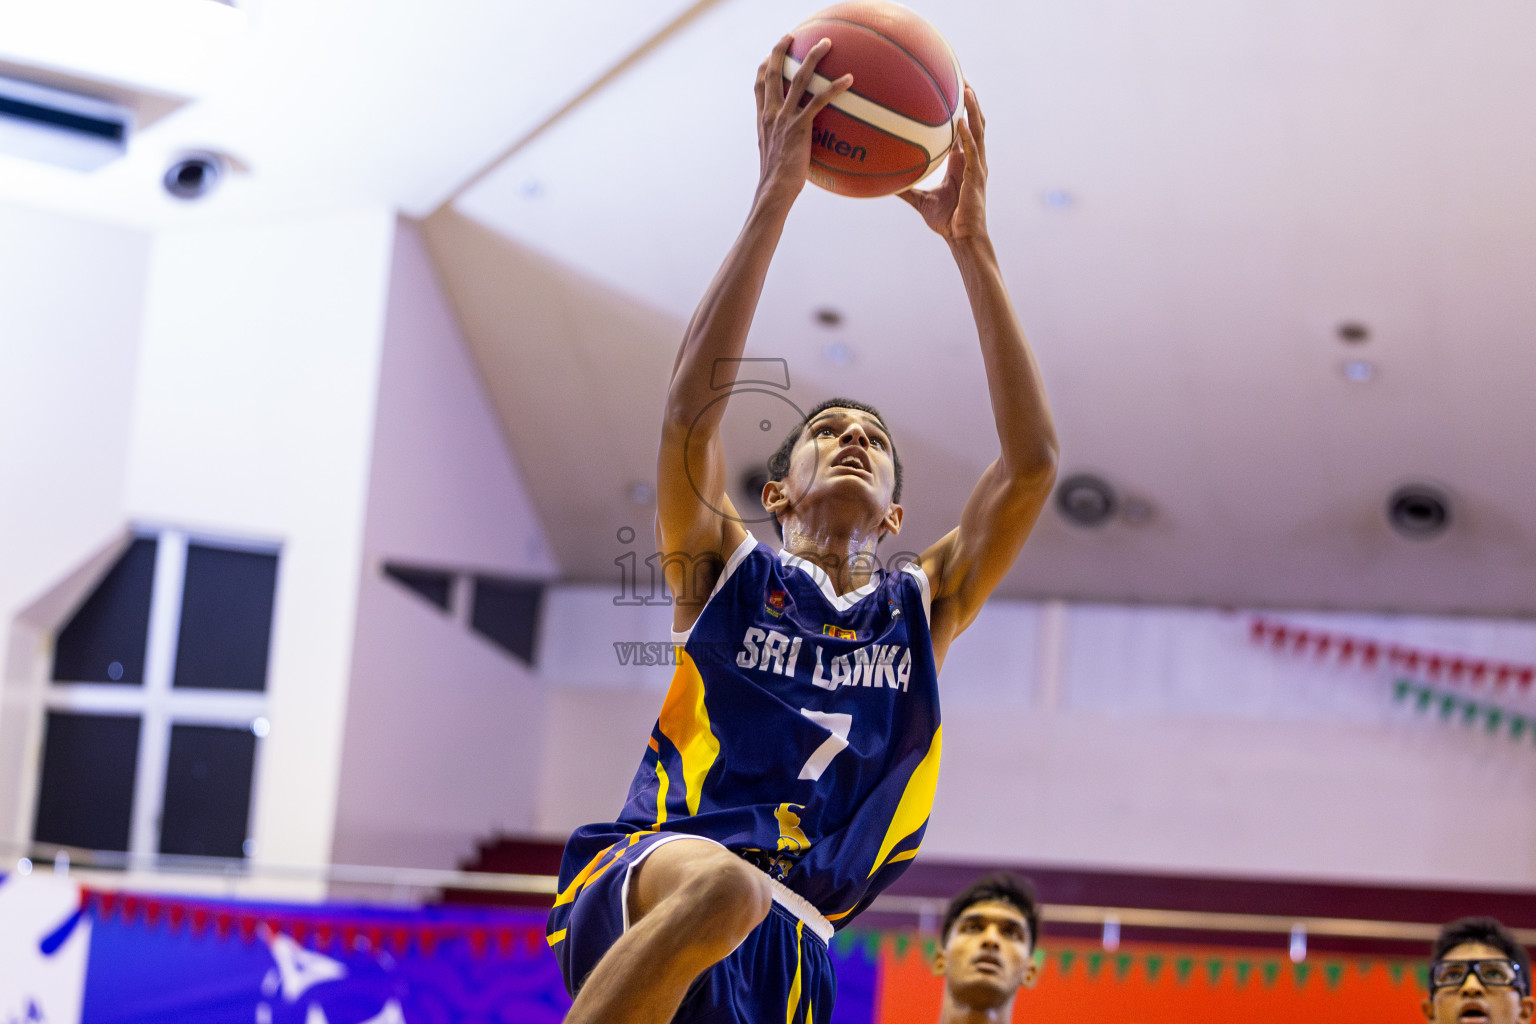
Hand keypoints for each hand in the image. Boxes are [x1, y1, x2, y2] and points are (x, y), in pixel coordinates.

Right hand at [754, 35, 852, 203]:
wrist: (775, 189)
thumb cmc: (778, 182)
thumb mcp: (776, 158)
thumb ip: (784, 146)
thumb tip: (797, 150)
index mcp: (763, 121)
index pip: (759, 88)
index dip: (762, 69)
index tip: (768, 58)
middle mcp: (771, 114)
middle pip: (771, 73)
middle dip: (780, 50)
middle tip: (790, 36)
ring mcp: (785, 118)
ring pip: (798, 78)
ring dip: (812, 57)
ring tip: (825, 43)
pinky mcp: (800, 126)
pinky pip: (820, 100)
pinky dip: (835, 87)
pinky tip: (850, 79)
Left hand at [898, 85, 987, 242]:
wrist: (962, 238)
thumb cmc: (945, 220)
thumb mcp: (921, 200)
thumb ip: (905, 189)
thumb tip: (883, 184)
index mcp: (961, 162)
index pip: (962, 128)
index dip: (960, 109)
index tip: (952, 88)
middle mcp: (972, 159)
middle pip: (975, 121)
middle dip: (970, 100)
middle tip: (961, 75)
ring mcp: (977, 166)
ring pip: (979, 130)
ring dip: (973, 109)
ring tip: (966, 89)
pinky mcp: (977, 176)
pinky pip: (973, 151)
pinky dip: (968, 136)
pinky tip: (962, 122)